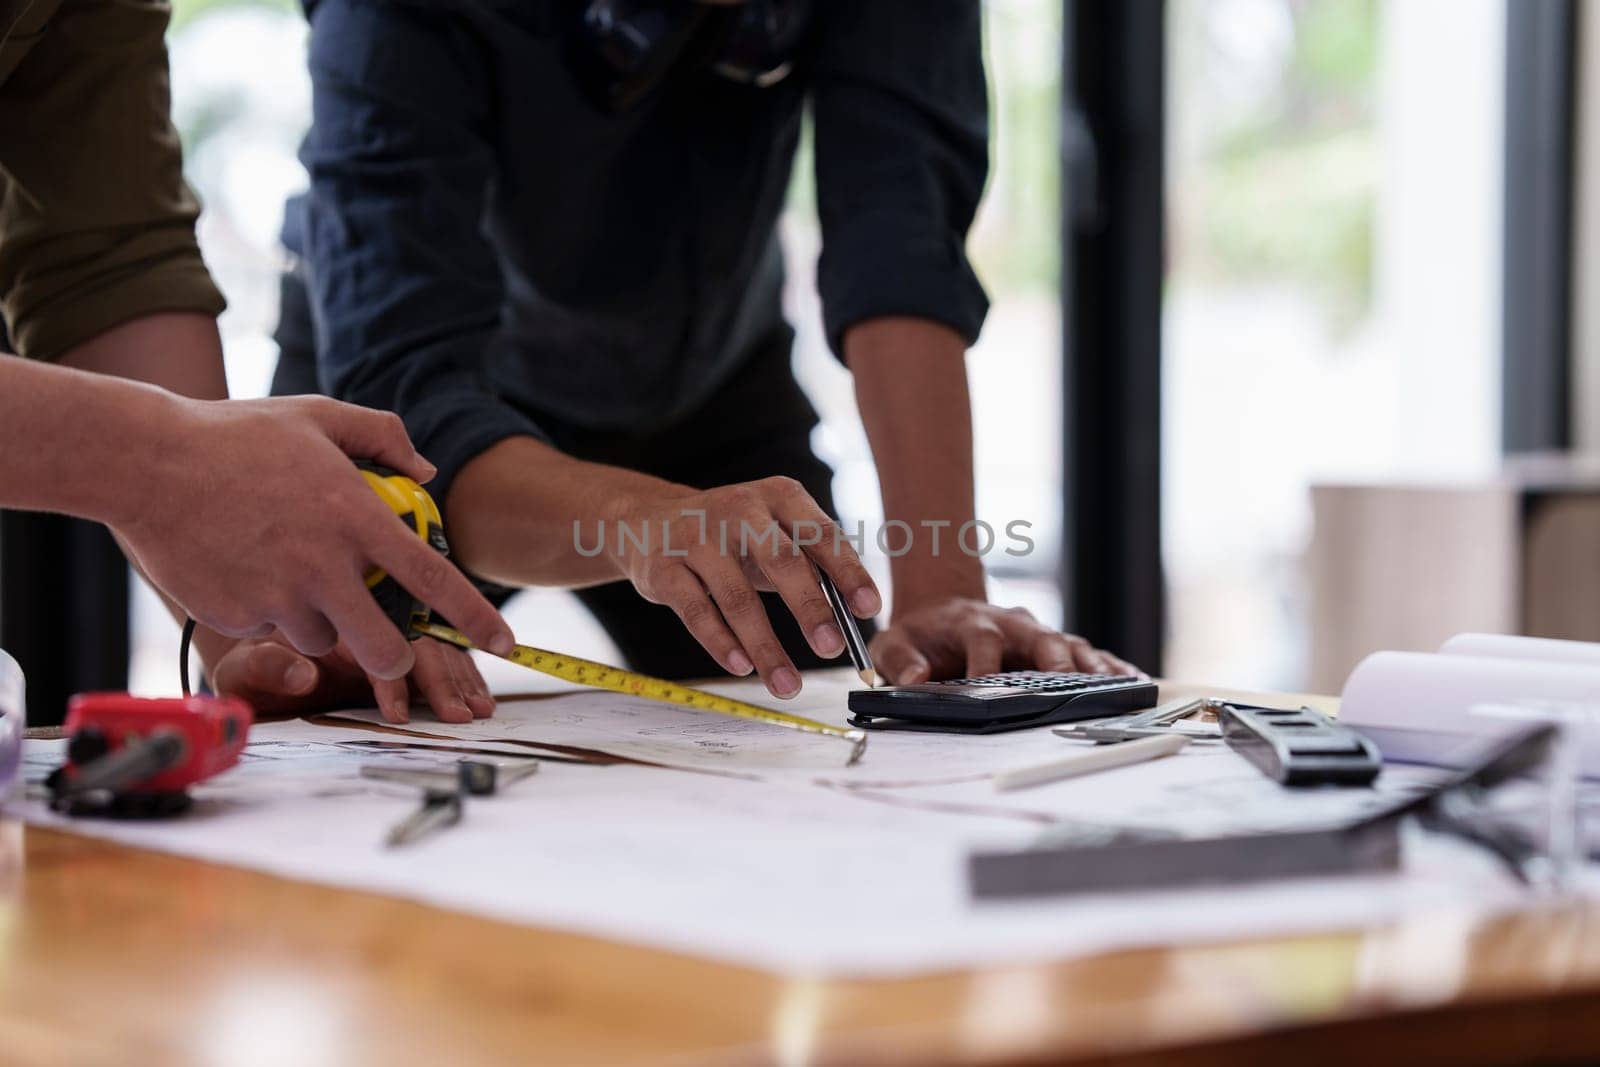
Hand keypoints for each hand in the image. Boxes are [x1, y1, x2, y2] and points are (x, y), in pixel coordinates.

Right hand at [115, 394, 513, 679]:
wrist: (145, 462)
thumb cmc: (236, 435)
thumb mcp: (317, 415)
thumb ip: (382, 435)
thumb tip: (426, 468)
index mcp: (355, 517)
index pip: (433, 580)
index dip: (476, 618)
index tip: (504, 643)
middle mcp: (324, 565)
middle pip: (385, 647)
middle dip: (395, 657)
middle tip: (388, 644)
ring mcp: (279, 596)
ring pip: (324, 641)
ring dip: (322, 622)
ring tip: (288, 570)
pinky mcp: (237, 615)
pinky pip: (273, 631)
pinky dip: (272, 612)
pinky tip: (245, 566)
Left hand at [208, 635, 494, 723]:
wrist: (245, 633)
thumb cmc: (243, 660)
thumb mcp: (239, 666)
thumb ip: (265, 667)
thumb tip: (305, 677)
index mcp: (333, 604)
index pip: (375, 636)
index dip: (391, 677)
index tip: (396, 713)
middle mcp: (369, 607)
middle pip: (418, 634)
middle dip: (442, 677)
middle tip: (458, 714)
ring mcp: (389, 622)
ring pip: (436, 640)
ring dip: (462, 675)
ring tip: (480, 709)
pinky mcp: (401, 639)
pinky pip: (441, 649)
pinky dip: (463, 672)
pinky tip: (480, 696)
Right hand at [611, 476, 881, 698]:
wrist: (648, 520)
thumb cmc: (732, 536)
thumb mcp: (775, 534)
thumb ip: (814, 566)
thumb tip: (854, 618)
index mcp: (780, 497)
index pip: (821, 535)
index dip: (848, 571)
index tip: (869, 607)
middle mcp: (739, 509)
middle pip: (781, 562)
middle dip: (810, 608)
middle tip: (832, 648)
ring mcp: (697, 538)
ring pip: (737, 598)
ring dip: (766, 646)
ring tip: (787, 685)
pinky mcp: (663, 568)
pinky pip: (697, 611)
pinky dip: (721, 643)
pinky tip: (741, 667)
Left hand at [869, 597, 1142, 682]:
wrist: (939, 611)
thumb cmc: (918, 635)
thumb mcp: (892, 645)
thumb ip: (900, 661)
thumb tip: (917, 680)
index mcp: (972, 622)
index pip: (984, 640)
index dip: (986, 663)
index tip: (987, 686)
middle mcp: (1012, 625)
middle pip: (1041, 638)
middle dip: (1055, 661)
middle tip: (1068, 684)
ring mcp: (1036, 635)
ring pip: (1070, 645)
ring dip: (1092, 666)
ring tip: (1116, 686)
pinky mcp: (1053, 647)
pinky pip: (1087, 653)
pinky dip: (1109, 665)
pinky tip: (1131, 680)